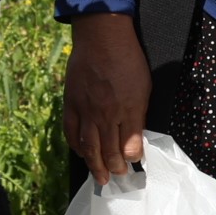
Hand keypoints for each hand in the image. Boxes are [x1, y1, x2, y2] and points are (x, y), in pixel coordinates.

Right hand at [62, 10, 148, 184]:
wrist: (101, 36)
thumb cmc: (127, 59)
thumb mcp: (144, 87)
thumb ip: (138, 117)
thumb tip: (135, 142)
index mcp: (126, 110)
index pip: (128, 146)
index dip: (130, 160)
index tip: (133, 166)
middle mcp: (105, 114)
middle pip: (108, 150)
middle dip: (114, 168)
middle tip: (117, 178)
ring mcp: (85, 110)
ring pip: (89, 146)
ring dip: (94, 165)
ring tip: (100, 178)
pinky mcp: (71, 103)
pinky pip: (71, 131)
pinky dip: (76, 145)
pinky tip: (81, 152)